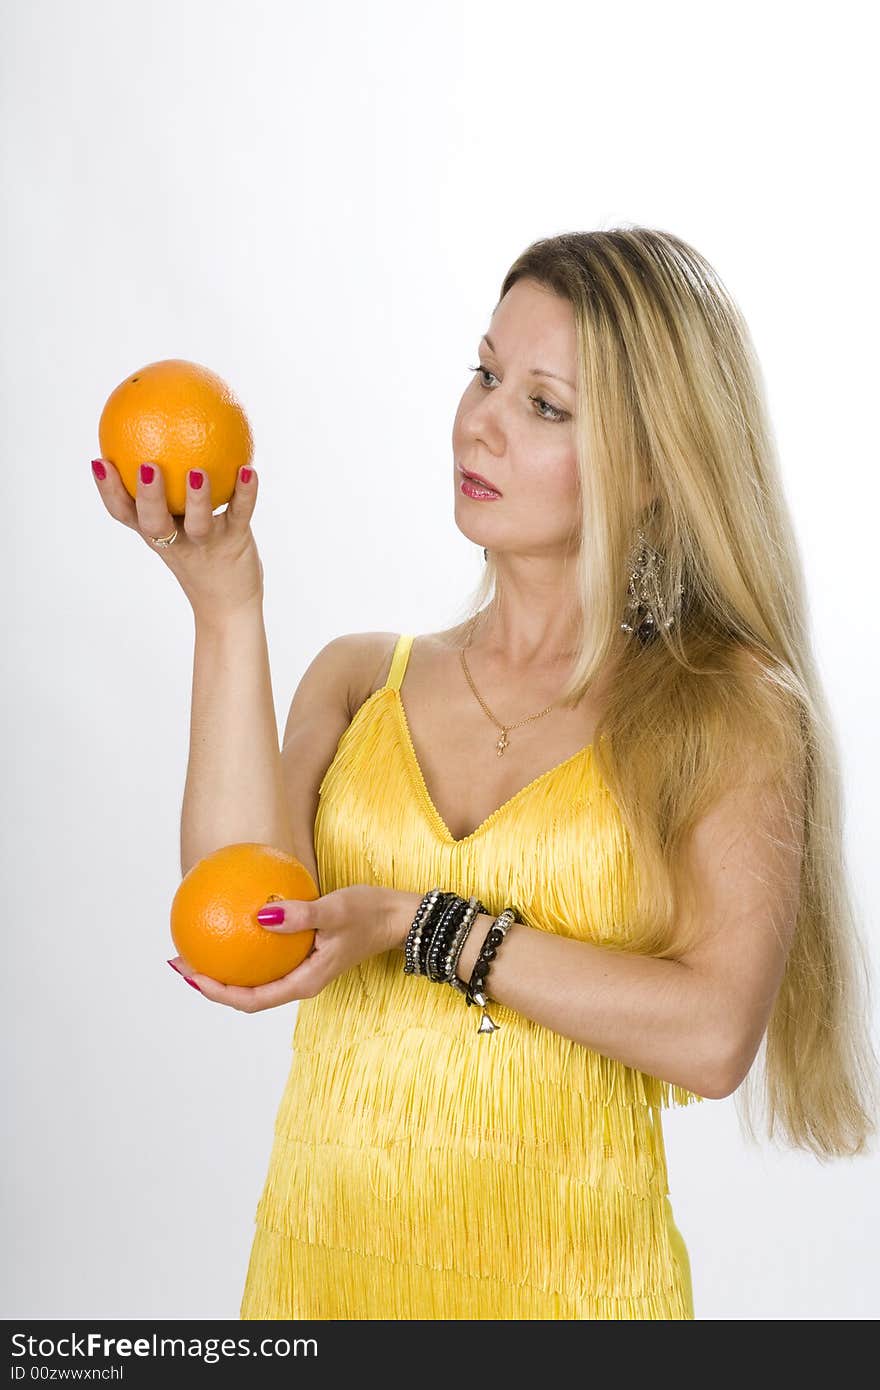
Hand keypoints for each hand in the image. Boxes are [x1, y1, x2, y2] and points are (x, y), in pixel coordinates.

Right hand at [91, 456, 263, 623]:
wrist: (229, 604)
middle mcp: (176, 541)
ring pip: (198, 525)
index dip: (109, 491)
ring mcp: (206, 544)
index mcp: (156, 534)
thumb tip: (160, 440)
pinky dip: (246, 492)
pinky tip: (248, 469)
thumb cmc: (200, 557)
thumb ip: (167, 496)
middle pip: (154, 523)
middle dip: (147, 496)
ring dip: (197, 499)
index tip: (98, 461)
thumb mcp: (177, 529)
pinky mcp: (235, 543)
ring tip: (197, 472)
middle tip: (146, 466)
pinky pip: (241, 514)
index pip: (125, 514)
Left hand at [167, 884, 395, 1012]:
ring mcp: (302, 969)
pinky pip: (268, 957)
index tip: (192, 976)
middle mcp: (300, 981)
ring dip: (226, 967)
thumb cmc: (370, 913)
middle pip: (247, 993)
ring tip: (198, 947)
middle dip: (212, 981)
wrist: (400, 916)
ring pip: (256, 977)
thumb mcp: (335, 910)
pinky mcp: (305, 954)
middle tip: (181, 960)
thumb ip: (300, 915)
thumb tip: (261, 915)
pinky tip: (236, 922)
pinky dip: (247, 947)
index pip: (252, 999)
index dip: (219, 992)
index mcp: (305, 982)